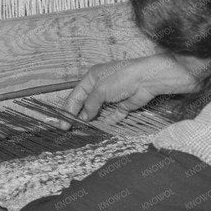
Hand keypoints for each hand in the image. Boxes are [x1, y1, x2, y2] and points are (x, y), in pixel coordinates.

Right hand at [63, 54, 193, 124]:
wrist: (147, 79)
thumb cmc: (121, 78)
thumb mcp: (100, 90)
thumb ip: (90, 105)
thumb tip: (85, 117)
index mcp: (92, 78)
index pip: (76, 95)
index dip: (68, 109)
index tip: (62, 123)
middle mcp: (101, 86)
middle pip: (86, 104)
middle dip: (78, 116)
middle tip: (69, 130)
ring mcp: (112, 96)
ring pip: (99, 111)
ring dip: (92, 120)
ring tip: (82, 132)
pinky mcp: (123, 105)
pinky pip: (113, 115)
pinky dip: (107, 122)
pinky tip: (100, 129)